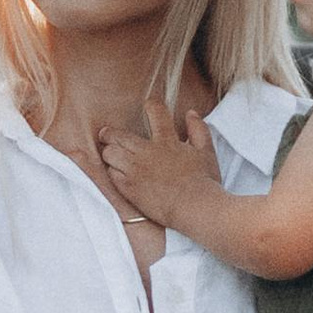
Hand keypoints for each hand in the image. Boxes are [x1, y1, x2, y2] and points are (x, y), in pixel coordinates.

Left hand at [96, 97, 220, 224]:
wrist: (194, 207)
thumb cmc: (203, 182)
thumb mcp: (206, 152)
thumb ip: (198, 130)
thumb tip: (191, 114)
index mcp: (166, 140)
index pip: (156, 112)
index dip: (150, 105)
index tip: (147, 106)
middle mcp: (147, 151)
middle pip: (118, 135)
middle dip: (109, 133)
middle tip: (106, 134)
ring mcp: (136, 169)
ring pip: (110, 153)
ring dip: (109, 152)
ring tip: (110, 155)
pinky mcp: (128, 187)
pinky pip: (111, 174)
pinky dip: (112, 171)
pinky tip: (117, 173)